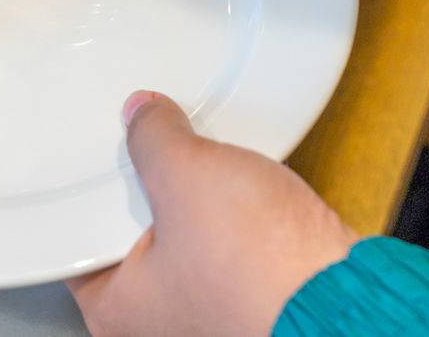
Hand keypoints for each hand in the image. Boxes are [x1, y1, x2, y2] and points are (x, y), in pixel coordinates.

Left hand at [66, 91, 357, 336]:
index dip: (86, 191)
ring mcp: (206, 317)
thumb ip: (151, 137)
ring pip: (181, 242)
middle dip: (142, 192)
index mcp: (114, 310)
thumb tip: (139, 114)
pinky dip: (230, 223)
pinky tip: (239, 195)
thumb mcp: (185, 174)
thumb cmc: (261, 267)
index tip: (95, 156)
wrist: (353, 302)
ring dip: (190, 204)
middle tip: (146, 150)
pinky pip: (225, 252)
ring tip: (197, 166)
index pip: (75, 241)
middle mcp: (155, 325)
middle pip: (126, 238)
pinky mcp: (253, 303)